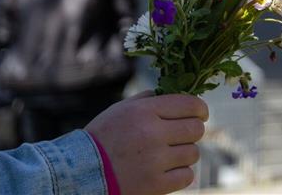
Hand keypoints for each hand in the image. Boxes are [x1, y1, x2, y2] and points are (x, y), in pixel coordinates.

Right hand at [86, 92, 208, 194]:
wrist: (80, 172)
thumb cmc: (102, 137)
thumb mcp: (121, 109)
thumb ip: (150, 100)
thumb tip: (178, 95)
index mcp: (145, 111)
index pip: (190, 105)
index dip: (201, 109)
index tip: (201, 114)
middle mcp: (152, 133)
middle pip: (196, 129)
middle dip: (194, 130)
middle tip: (184, 135)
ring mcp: (155, 161)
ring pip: (193, 153)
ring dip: (185, 153)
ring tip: (169, 154)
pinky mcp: (155, 185)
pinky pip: (187, 176)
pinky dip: (180, 173)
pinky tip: (167, 170)